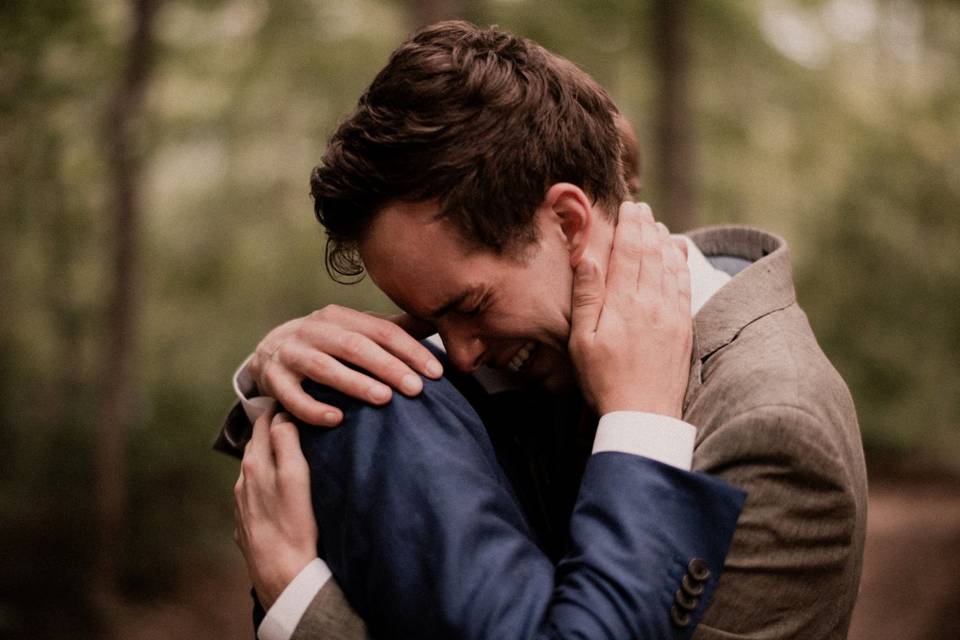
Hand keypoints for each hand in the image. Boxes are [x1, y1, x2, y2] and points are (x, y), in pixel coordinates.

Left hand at [234, 407, 317, 609]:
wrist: (282, 575)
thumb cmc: (295, 525)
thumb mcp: (296, 477)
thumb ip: (287, 442)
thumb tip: (281, 416)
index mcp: (254, 464)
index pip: (263, 423)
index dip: (277, 407)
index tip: (291, 396)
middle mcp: (242, 481)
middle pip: (255, 444)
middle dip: (270, 428)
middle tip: (291, 415)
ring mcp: (241, 504)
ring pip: (252, 469)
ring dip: (266, 455)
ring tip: (285, 448)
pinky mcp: (246, 524)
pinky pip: (253, 492)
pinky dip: (264, 480)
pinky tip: (276, 486)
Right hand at [248, 306, 441, 425]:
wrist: (268, 351)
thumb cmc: (325, 344)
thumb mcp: (353, 330)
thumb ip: (390, 329)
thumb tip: (435, 323)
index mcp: (339, 316)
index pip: (380, 331)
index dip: (409, 350)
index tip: (435, 373)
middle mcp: (314, 330)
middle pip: (355, 346)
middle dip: (388, 366)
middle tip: (416, 388)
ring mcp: (290, 353)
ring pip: (324, 368)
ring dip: (355, 383)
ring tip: (384, 399)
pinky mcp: (273, 379)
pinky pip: (292, 397)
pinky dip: (313, 409)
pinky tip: (337, 420)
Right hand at [568, 202, 691, 417]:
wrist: (644, 415)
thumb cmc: (604, 380)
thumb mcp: (582, 340)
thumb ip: (586, 296)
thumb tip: (587, 256)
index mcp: (623, 303)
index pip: (628, 252)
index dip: (628, 225)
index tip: (627, 205)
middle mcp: (651, 302)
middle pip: (649, 253)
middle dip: (645, 226)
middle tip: (641, 206)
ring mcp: (671, 314)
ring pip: (669, 265)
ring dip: (662, 240)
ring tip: (656, 223)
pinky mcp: (683, 327)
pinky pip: (684, 285)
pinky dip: (680, 263)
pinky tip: (676, 253)